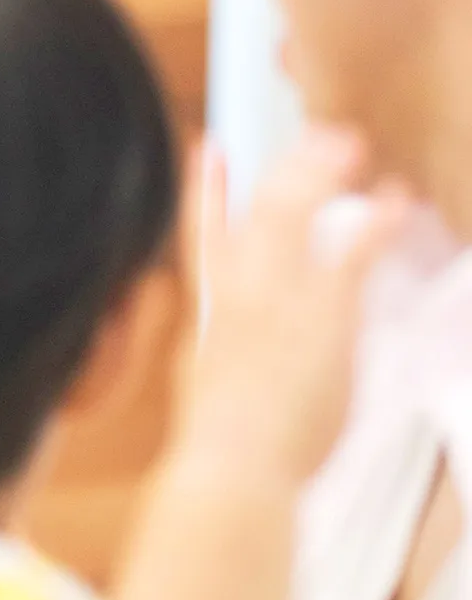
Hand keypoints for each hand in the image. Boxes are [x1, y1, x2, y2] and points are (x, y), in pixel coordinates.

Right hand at [178, 126, 407, 484]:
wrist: (235, 464)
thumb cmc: (222, 444)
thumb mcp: (206, 386)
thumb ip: (219, 354)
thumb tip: (223, 352)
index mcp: (207, 310)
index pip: (201, 233)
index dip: (204, 188)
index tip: (208, 147)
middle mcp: (238, 291)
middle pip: (255, 207)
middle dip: (283, 165)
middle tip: (314, 135)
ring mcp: (278, 296)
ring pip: (294, 210)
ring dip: (321, 170)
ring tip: (348, 141)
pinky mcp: (323, 312)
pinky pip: (353, 250)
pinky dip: (377, 220)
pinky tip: (397, 199)